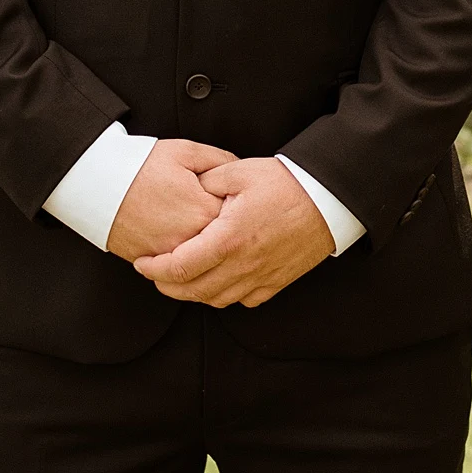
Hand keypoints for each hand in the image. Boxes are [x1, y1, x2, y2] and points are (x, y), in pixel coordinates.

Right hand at [106, 138, 236, 262]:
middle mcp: (190, 239)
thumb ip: (222, 162)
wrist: (98, 182)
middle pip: (223, 239)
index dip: (238, 204)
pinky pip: (179, 265)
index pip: (239, 216)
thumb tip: (241, 173)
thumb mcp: (186, 151)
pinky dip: (184, 254)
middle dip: (225, 227)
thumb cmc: (139, 165)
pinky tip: (181, 236)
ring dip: (206, 244)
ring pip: (203, 257)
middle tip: (217, 212)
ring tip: (196, 223)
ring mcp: (171, 254)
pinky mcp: (153, 262)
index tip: (234, 197)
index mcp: (203, 211)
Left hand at [133, 156, 334, 308]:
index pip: (180, 266)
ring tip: (181, 279)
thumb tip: (188, 189)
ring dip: (193, 293)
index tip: (142, 263)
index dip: (154, 269)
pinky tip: (218, 282)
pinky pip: (244, 300)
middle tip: (154, 274)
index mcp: (228, 238)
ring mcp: (262, 276)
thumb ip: (206, 181)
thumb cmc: (286, 183)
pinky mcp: (278, 281)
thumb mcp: (238, 172)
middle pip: (193, 291)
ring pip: (217, 300)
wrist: (329, 199)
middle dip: (167, 286)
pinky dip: (224, 296)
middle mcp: (243, 265)